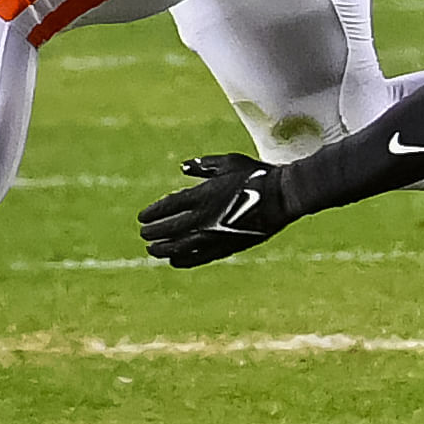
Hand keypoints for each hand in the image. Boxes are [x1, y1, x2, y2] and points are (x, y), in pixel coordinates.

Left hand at [138, 154, 298, 267]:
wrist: (282, 197)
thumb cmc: (257, 175)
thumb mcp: (229, 162)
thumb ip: (204, 166)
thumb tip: (183, 166)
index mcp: (202, 195)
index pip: (167, 207)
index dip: (152, 213)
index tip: (142, 218)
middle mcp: (204, 217)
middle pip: (169, 228)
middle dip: (153, 232)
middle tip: (144, 233)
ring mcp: (214, 235)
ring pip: (179, 247)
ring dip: (163, 249)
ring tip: (152, 249)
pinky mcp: (226, 247)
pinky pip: (199, 258)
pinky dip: (183, 261)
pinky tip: (174, 261)